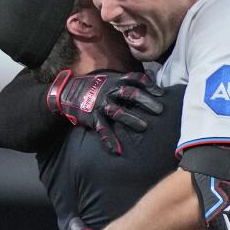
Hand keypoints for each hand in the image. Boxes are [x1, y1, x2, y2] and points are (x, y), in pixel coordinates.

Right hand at [47, 70, 165, 155]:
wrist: (68, 92)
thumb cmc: (95, 87)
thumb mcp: (110, 79)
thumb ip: (126, 82)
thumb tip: (148, 84)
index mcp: (116, 80)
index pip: (136, 79)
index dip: (149, 86)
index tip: (161, 94)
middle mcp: (109, 90)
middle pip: (130, 93)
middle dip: (146, 101)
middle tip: (160, 110)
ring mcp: (101, 104)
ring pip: (118, 111)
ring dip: (131, 119)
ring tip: (144, 127)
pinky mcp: (92, 116)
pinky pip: (102, 129)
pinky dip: (109, 139)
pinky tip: (117, 150)